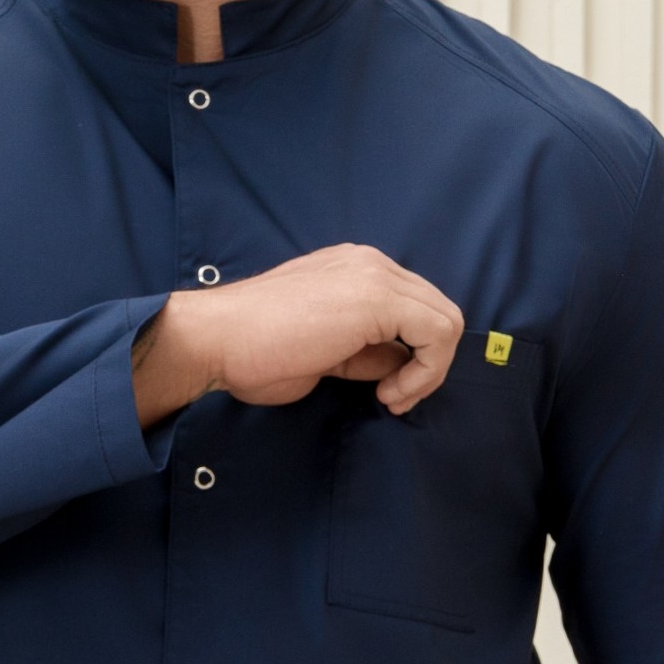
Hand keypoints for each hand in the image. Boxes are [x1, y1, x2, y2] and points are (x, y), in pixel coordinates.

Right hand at [131, 243, 463, 424]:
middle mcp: (370, 264)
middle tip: (393, 398)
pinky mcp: (377, 297)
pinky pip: (439, 332)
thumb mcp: (324, 352)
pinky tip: (390, 392)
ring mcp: (375, 275)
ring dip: (430, 370)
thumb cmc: (253, 351)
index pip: (414, 310)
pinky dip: (427, 371)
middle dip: (429, 365)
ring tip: (391, 397)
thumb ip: (365, 352)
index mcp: (355, 271)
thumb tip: (399, 366)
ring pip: (447, 320)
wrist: (216, 339)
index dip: (415, 357)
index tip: (387, 392)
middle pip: (437, 311)